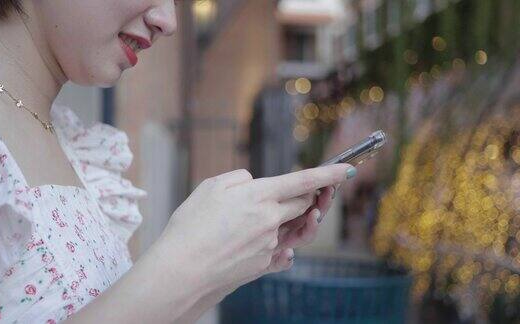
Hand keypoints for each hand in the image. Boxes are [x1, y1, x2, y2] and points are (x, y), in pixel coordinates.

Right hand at [152, 164, 354, 302]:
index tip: (347, 169)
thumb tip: (253, 183)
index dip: (329, 174)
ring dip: (293, 219)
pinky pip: (281, 249)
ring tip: (272, 218)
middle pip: (304, 204)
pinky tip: (260, 240)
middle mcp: (271, 220)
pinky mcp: (264, 264)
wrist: (182, 270)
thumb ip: (238, 179)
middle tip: (300, 192)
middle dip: (308, 196)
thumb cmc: (191, 226)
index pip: (304, 181)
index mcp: (259, 196)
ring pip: (294, 227)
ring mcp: (270, 244)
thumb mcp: (209, 188)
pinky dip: (276, 242)